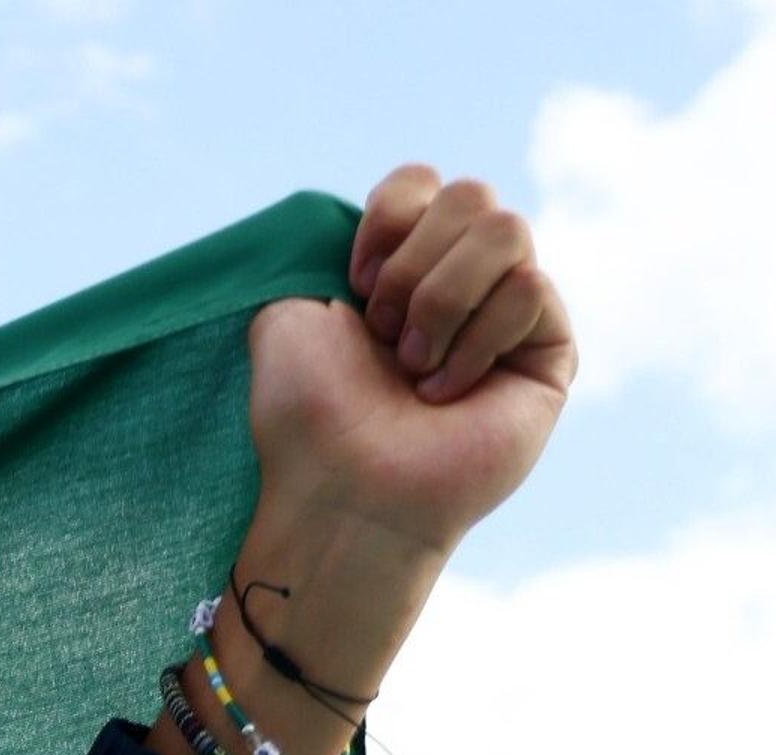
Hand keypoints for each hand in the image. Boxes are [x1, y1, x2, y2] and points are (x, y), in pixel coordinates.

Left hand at [246, 163, 575, 557]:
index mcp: (402, 265)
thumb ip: (321, 246)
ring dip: (440, 301)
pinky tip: (447, 391)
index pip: (425, 182)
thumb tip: (384, 212)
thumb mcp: (286, 313)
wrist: (342, 487)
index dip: (388, 219)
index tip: (354, 285)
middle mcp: (462, 282)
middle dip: (411, 266)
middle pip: (472, 194)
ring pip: (507, 229)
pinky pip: (530, 287)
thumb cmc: (307, 414)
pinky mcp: (551, 350)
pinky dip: (475, 340)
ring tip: (413, 368)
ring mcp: (511, 314)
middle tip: (383, 335)